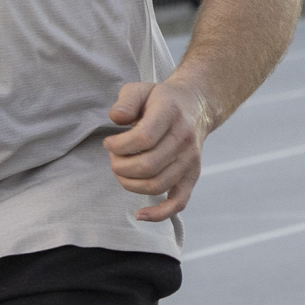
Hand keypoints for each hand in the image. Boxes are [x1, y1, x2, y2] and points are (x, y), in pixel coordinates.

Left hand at [104, 78, 219, 222]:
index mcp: (171, 115)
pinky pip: (179, 202)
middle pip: (147, 166)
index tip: (109, 142)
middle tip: (113, 157)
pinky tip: (140, 215)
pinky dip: (160, 213)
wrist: (195, 106)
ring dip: (129, 183)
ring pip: (157, 184)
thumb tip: (116, 118)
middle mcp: (184, 140)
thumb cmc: (160, 100)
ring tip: (122, 170)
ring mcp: (190, 161)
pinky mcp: (192, 176)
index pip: (143, 139)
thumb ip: (125, 101)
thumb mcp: (140, 89)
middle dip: (120, 166)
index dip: (118, 145)